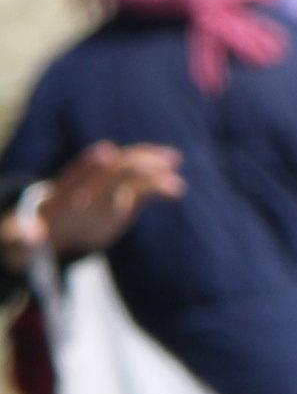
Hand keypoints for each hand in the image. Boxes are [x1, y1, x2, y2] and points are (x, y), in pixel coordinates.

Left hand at [3, 143, 186, 266]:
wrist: (51, 230)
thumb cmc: (32, 236)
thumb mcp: (23, 239)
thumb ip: (22, 237)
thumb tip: (31, 235)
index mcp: (62, 193)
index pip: (76, 173)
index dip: (89, 164)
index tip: (105, 154)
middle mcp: (89, 184)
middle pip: (112, 167)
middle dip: (133, 163)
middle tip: (157, 167)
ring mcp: (109, 187)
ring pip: (133, 170)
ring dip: (153, 168)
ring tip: (174, 176)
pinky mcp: (125, 196)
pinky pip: (144, 187)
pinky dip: (159, 185)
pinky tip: (176, 190)